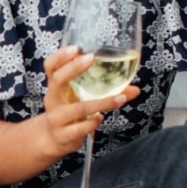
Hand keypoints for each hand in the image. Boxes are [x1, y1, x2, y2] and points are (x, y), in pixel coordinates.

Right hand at [38, 45, 139, 159]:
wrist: (52, 139)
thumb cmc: (69, 112)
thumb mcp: (80, 99)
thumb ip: (105, 92)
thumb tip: (135, 89)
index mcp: (56, 87)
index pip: (51, 66)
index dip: (60, 56)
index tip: (76, 48)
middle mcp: (53, 99)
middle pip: (58, 80)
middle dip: (73, 68)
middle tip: (92, 58)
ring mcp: (57, 118)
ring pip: (78, 108)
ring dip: (102, 103)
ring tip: (120, 98)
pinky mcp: (64, 134)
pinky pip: (80, 128)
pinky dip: (93, 123)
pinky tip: (100, 118)